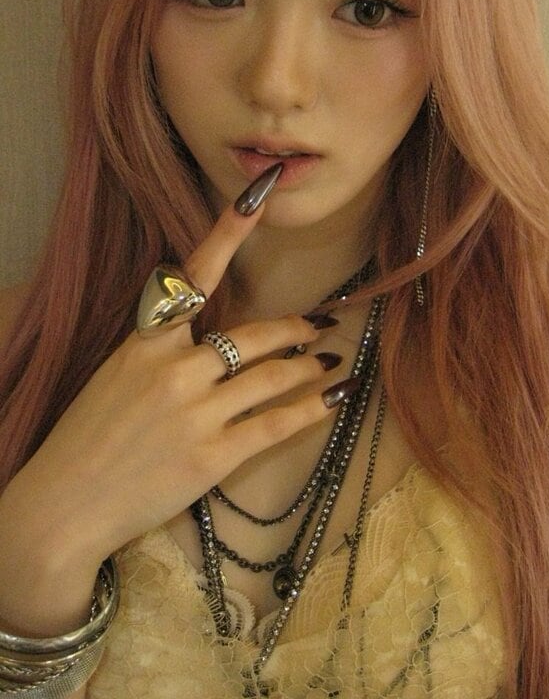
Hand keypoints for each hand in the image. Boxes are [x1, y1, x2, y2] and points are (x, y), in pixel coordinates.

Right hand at [5, 196, 342, 575]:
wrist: (62, 505)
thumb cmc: (88, 438)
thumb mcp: (117, 374)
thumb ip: (162, 349)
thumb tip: (211, 336)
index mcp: (146, 342)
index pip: (193, 276)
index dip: (228, 232)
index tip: (257, 197)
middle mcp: (174, 369)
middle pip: (255, 336)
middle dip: (296, 329)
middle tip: (320, 325)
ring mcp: (195, 413)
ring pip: (273, 377)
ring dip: (309, 368)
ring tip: (329, 364)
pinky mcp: (211, 457)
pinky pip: (275, 424)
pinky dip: (311, 411)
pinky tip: (332, 402)